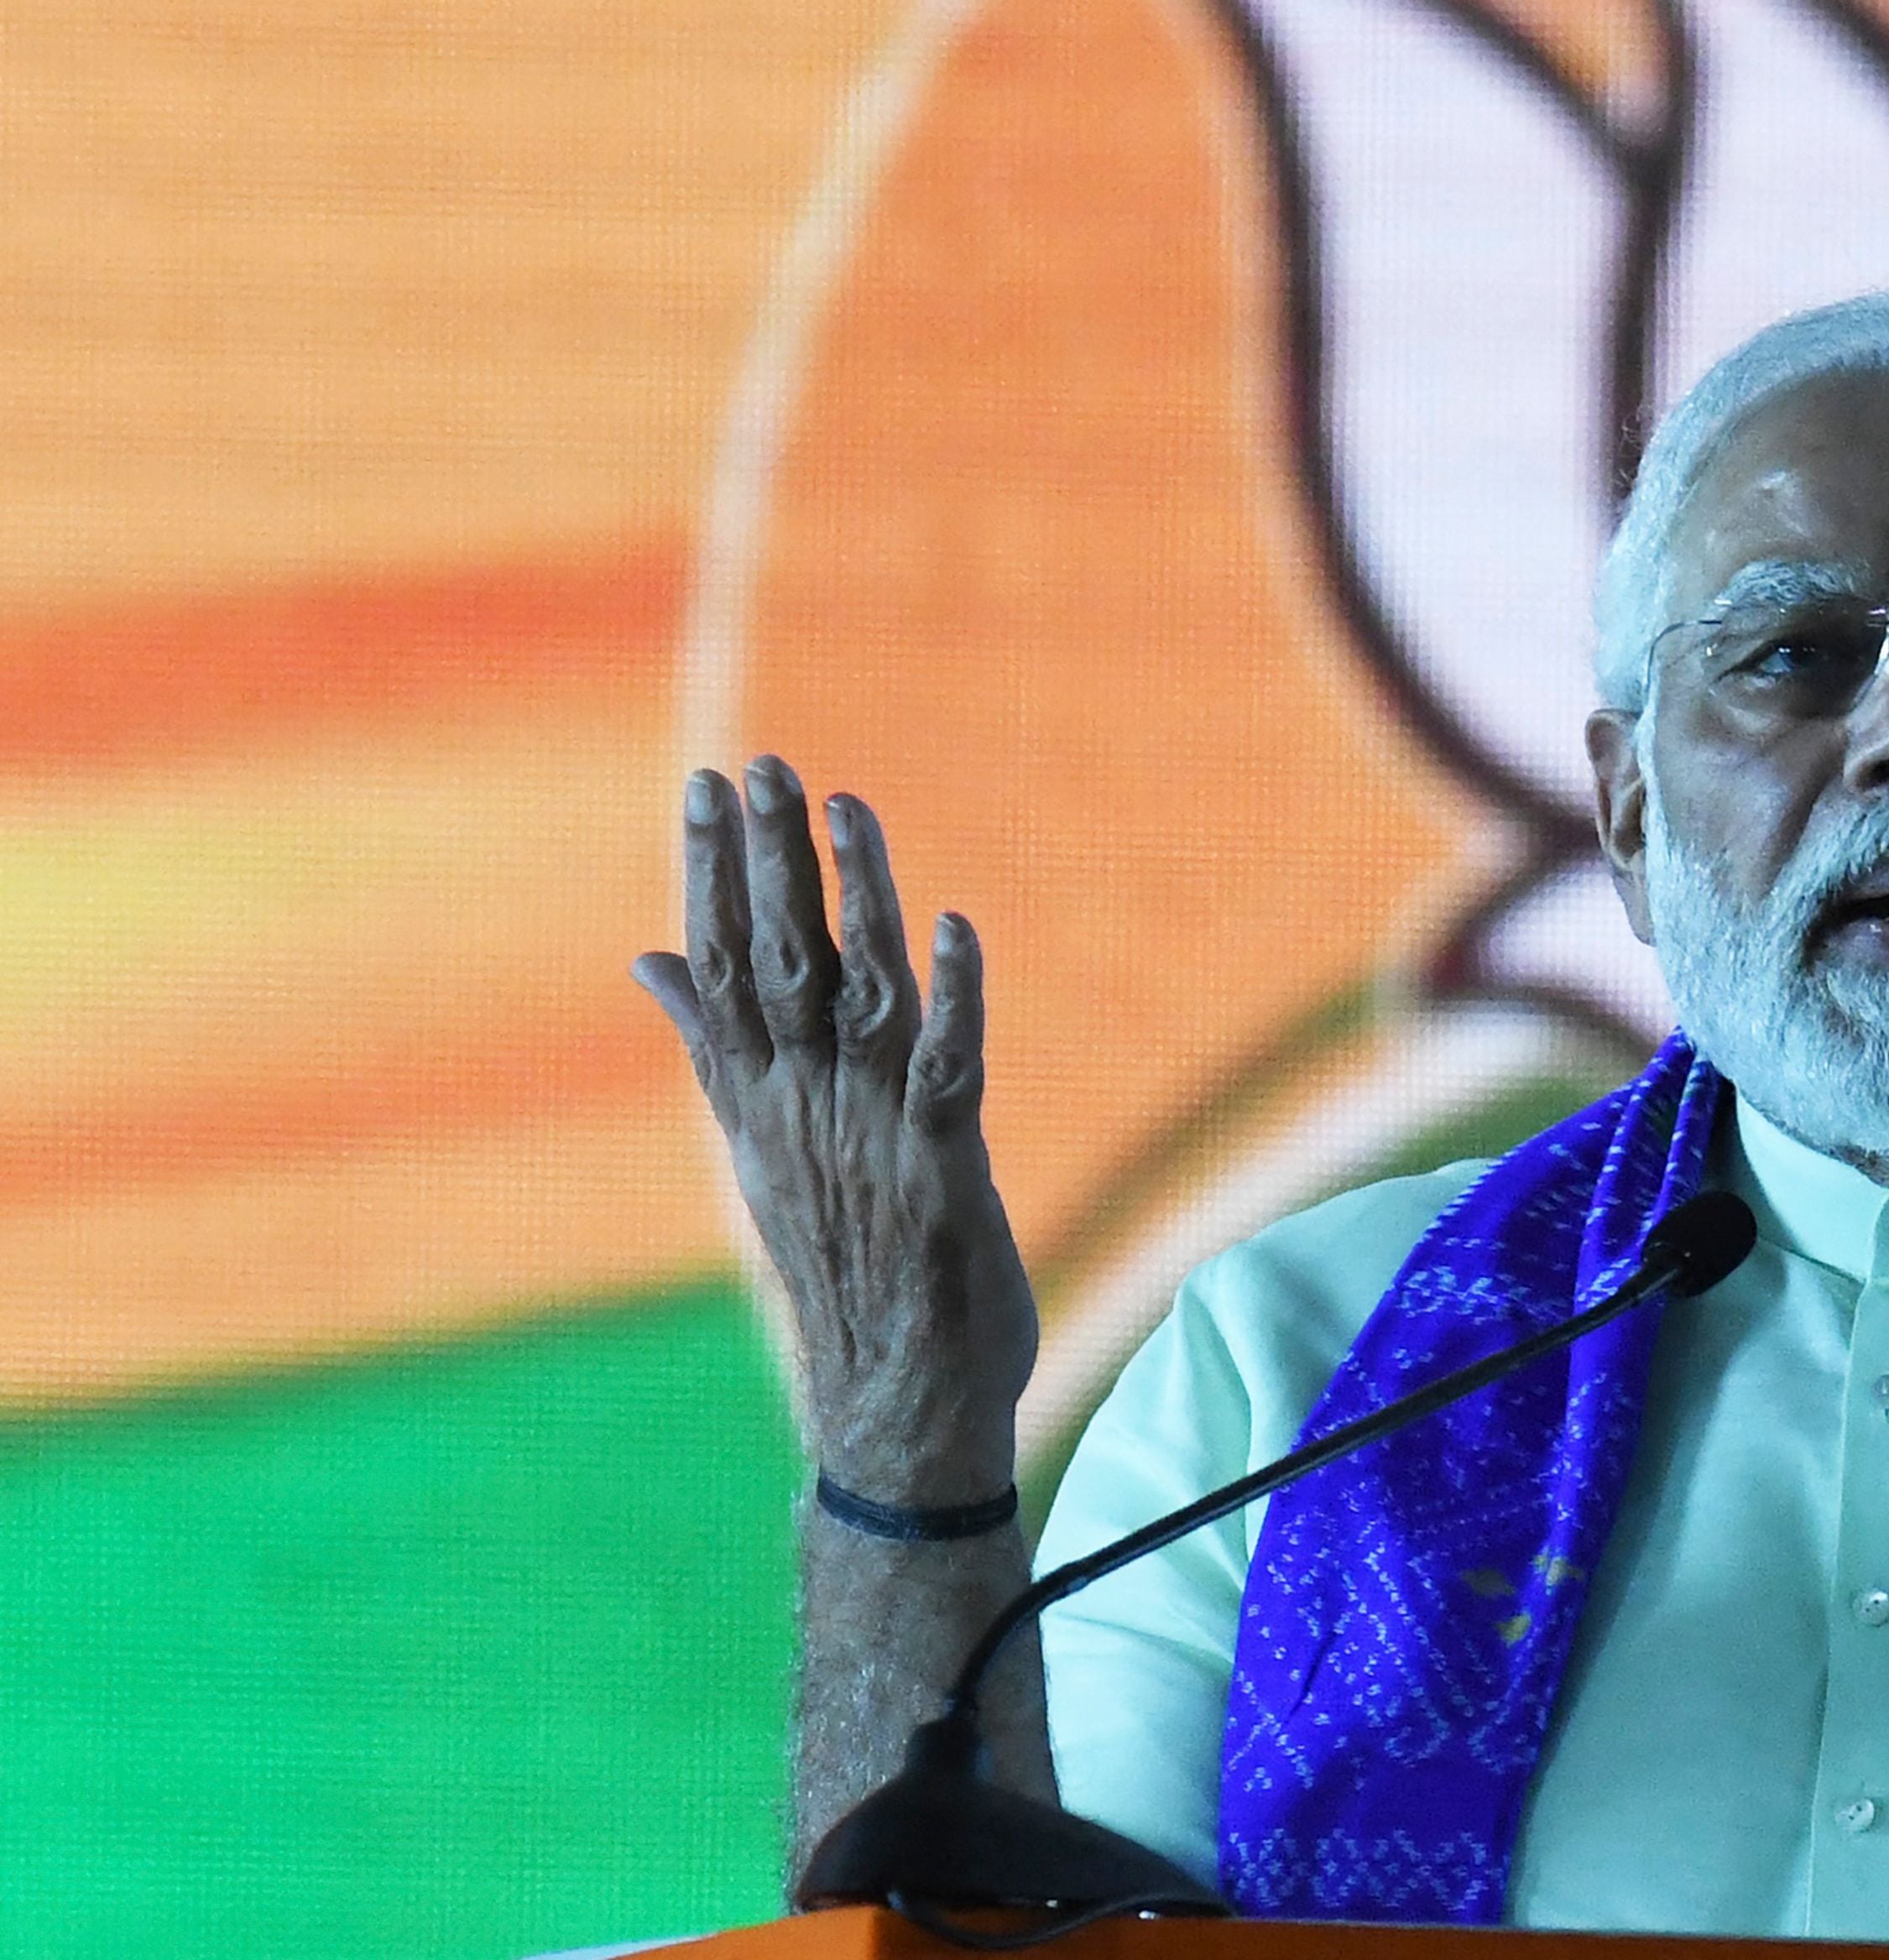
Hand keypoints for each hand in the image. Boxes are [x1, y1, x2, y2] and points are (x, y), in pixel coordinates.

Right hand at [634, 756, 1038, 1505]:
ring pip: (861, 995)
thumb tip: (650, 958)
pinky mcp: (942, 1168)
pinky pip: (948, 1068)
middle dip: (771, 861)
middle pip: (779, 963)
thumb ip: (714, 1044)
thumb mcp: (765, 1145)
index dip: (714, 873)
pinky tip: (955, 926)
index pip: (722, 965)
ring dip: (858, 900)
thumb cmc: (842, 1265)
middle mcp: (803, 1106)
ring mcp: (869, 1135)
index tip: (707, 786)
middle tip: (764, 766)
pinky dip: (954, 997)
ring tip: (852, 808)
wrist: (892, 1405)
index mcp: (759, 1098)